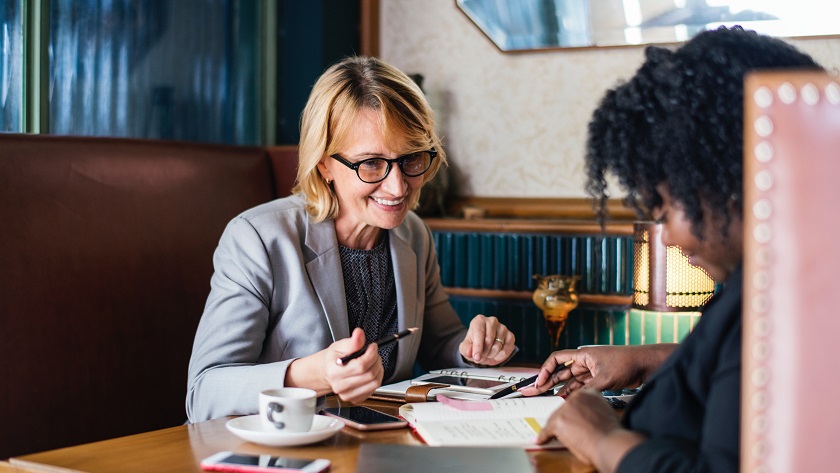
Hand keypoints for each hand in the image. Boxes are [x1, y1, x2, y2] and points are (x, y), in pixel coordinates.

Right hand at [322, 328, 383, 402]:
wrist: (327, 372)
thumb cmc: (333, 359)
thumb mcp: (340, 346)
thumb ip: (352, 341)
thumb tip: (359, 333)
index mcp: (335, 372)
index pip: (361, 365)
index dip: (371, 354)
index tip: (373, 347)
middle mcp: (340, 386)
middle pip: (369, 375)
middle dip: (376, 361)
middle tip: (374, 354)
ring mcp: (348, 395)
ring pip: (374, 383)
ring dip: (378, 370)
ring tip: (373, 362)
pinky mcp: (355, 400)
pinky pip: (374, 390)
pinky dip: (376, 379)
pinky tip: (370, 372)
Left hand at [459, 314, 514, 365]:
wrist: (484, 347)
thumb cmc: (473, 345)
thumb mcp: (465, 348)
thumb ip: (465, 349)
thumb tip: (469, 351)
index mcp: (479, 321)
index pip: (479, 333)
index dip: (477, 347)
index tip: (476, 357)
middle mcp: (492, 321)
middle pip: (489, 340)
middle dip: (484, 352)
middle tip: (480, 356)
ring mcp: (503, 328)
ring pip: (498, 346)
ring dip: (491, 355)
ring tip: (487, 354)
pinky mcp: (510, 335)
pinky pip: (507, 349)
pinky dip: (500, 356)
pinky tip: (495, 355)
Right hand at [518, 344, 672, 396]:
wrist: (645, 364)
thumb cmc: (626, 363)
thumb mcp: (605, 378)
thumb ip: (588, 389)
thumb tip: (573, 400)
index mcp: (583, 355)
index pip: (557, 359)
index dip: (546, 370)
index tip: (540, 382)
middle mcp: (585, 361)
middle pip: (561, 370)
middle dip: (549, 380)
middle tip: (537, 391)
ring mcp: (592, 370)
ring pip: (571, 379)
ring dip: (560, 388)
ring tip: (549, 398)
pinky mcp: (599, 378)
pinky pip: (581, 385)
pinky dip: (573, 392)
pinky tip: (566, 399)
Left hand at [535, 388, 642, 470]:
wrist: (610, 443)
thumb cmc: (611, 434)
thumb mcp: (605, 414)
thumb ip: (593, 412)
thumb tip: (584, 420)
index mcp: (590, 393)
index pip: (574, 401)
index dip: (572, 413)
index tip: (570, 419)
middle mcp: (577, 396)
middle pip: (563, 409)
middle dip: (563, 421)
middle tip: (564, 430)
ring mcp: (566, 408)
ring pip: (554, 419)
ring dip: (555, 429)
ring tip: (554, 437)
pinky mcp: (559, 420)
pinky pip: (547, 430)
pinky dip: (544, 436)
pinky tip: (542, 440)